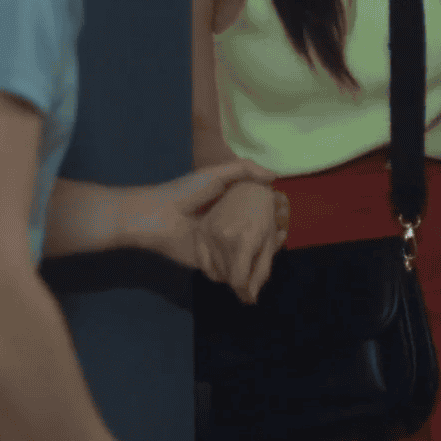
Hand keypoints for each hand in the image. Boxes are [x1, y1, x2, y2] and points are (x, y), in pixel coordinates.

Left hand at [121, 160, 277, 270]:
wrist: (157, 217)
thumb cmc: (184, 192)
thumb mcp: (215, 174)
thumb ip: (243, 169)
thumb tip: (275, 176)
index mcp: (226, 206)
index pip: (254, 212)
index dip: (271, 214)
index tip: (284, 213)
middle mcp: (224, 228)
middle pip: (251, 235)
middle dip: (268, 238)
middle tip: (281, 235)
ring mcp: (218, 248)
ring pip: (244, 255)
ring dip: (259, 256)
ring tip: (274, 251)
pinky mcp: (211, 265)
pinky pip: (230, 271)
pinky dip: (243, 271)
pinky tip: (257, 268)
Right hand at [194, 179, 288, 303]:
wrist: (246, 188)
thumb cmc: (263, 213)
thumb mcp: (267, 241)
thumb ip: (261, 270)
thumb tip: (251, 297)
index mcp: (243, 241)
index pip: (238, 280)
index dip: (244, 292)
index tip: (250, 298)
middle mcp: (223, 238)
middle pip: (227, 277)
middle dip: (240, 281)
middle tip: (249, 275)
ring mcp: (208, 234)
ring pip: (215, 270)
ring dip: (228, 273)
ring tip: (240, 260)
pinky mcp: (200, 231)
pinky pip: (204, 261)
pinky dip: (214, 266)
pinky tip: (225, 258)